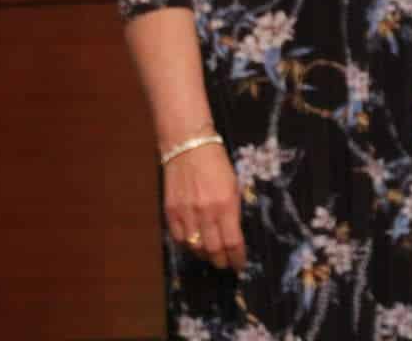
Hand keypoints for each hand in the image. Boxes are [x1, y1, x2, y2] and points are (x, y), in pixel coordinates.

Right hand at [163, 142, 245, 271]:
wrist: (188, 147)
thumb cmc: (216, 164)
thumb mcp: (233, 185)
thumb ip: (233, 211)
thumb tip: (233, 234)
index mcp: (226, 204)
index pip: (233, 242)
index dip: (237, 258)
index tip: (240, 264)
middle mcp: (205, 212)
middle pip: (214, 250)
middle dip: (222, 261)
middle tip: (226, 264)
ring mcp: (186, 213)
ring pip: (196, 247)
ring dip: (205, 256)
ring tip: (212, 256)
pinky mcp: (170, 212)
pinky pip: (179, 239)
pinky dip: (188, 246)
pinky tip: (194, 245)